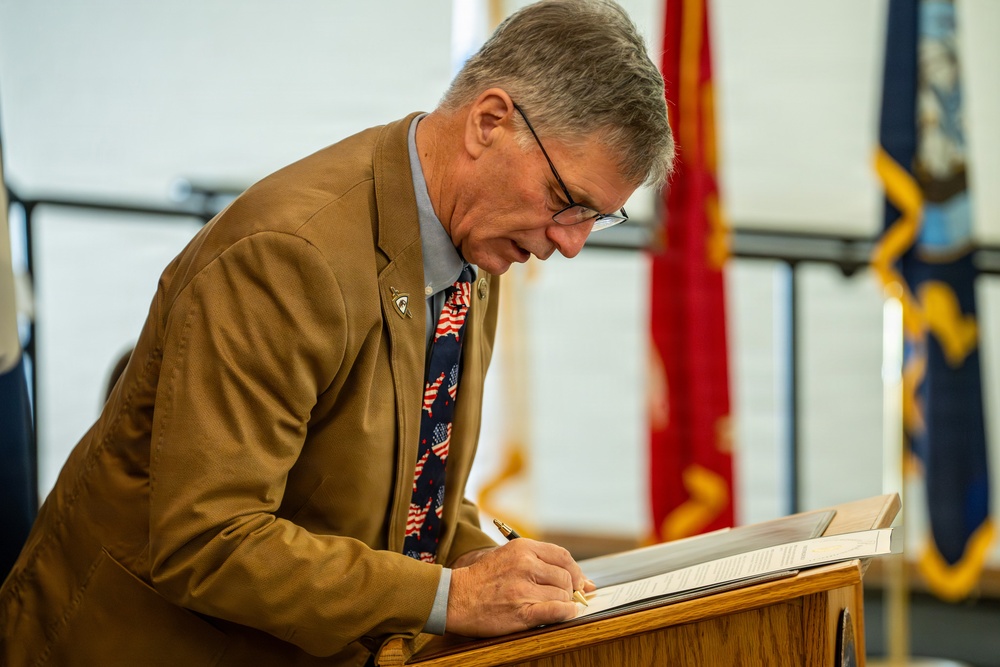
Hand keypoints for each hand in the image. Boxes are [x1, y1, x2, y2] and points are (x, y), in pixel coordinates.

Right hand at [446, 538, 588, 635]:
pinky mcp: (521, 612)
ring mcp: (522, 589)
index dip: (575, 571)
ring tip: (551, 605)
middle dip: (568, 590)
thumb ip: (543, 563)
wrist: (455, 597)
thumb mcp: (509, 557)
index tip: (577, 581)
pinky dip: (566, 613)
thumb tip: (585, 581)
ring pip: (562, 596)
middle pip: (565, 578)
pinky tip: (567, 613)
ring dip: (563, 603)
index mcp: (522, 548)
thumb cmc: (483, 578)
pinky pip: (555, 611)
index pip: (563, 557)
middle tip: (562, 597)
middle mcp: (525, 565)